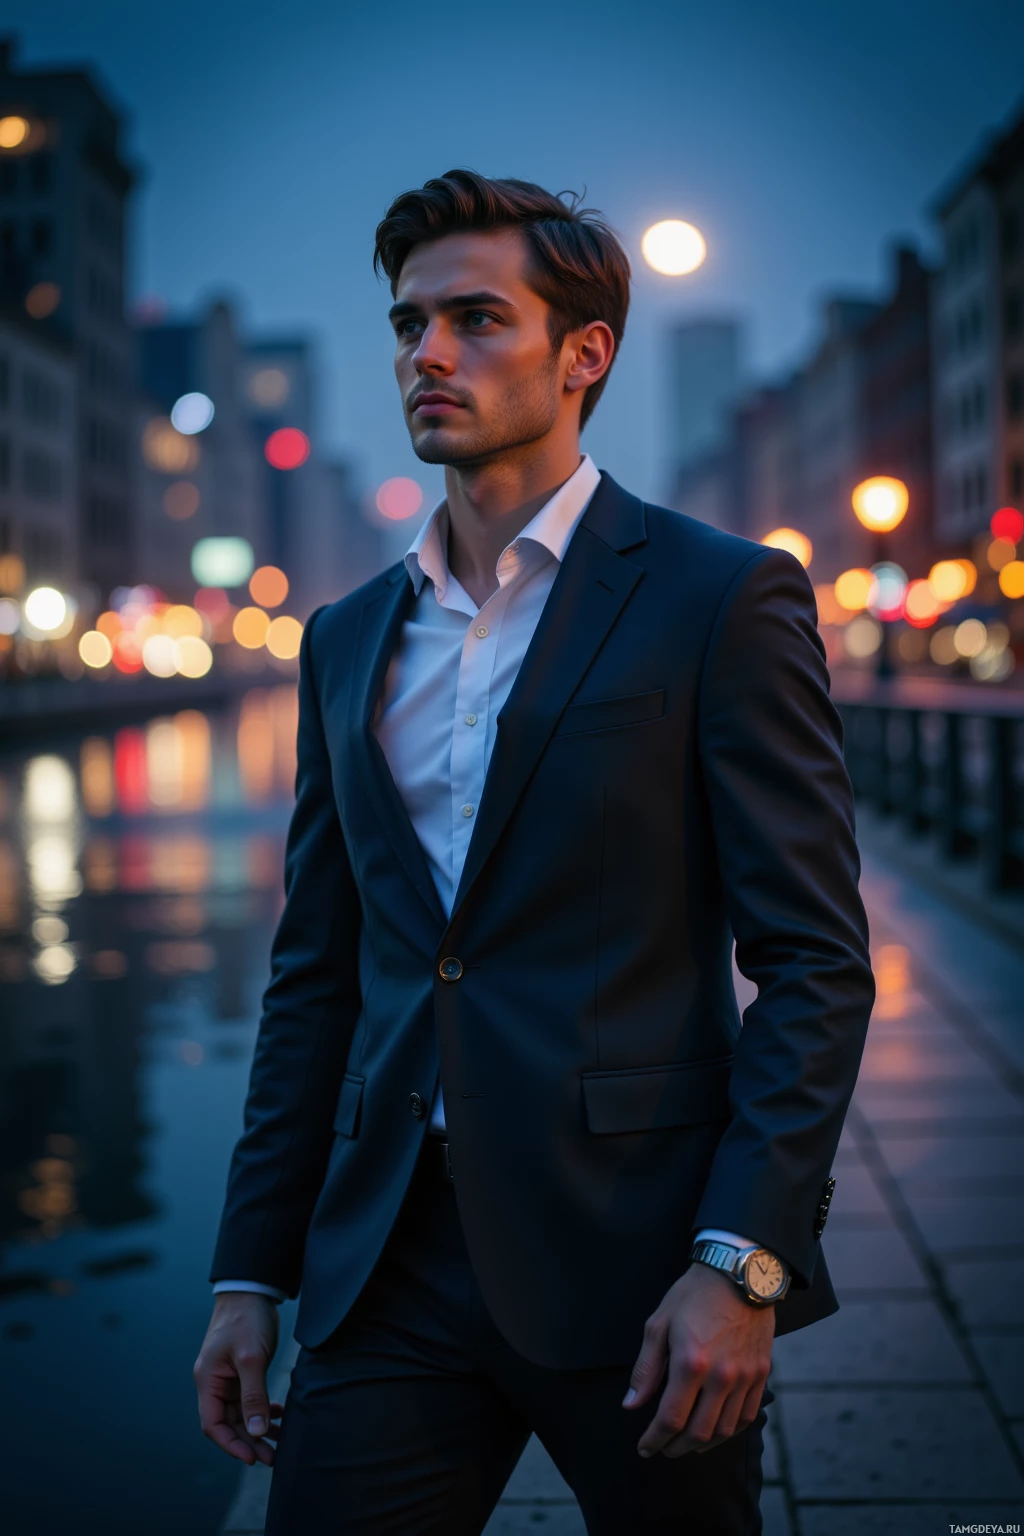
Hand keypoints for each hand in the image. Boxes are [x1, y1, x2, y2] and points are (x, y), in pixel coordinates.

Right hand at [194, 1292, 283, 1465]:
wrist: (252, 1291)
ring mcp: (229, 1378)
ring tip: (279, 1443)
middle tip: (272, 1458)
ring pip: (241, 1413)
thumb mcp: (251, 1358)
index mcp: (208, 1380)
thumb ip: (253, 1395)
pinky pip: (250, 1399)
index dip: (230, 1444)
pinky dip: (263, 1410)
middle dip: (249, 1441)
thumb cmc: (246, 1319)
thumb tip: (254, 1431)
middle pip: (229, 1422)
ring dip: (258, 1428)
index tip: (251, 1458)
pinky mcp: (243, 1371)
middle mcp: (215, 1383)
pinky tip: (278, 1416)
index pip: (213, 1424)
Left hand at [623, 1261, 773, 1457]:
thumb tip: (631, 1403)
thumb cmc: (694, 1295)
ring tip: (686, 1443)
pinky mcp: (761, 1373)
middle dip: (676, 1448)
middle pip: (699, 1433)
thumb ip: (646, 1368)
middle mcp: (721, 1376)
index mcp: (690, 1363)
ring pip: (724, 1430)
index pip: (671, 1419)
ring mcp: (745, 1377)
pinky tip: (715, 1429)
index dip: (655, 1440)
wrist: (738, 1273)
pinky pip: (747, 1416)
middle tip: (663, 1448)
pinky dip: (729, 1431)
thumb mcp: (659, 1324)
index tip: (645, 1447)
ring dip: (702, 1445)